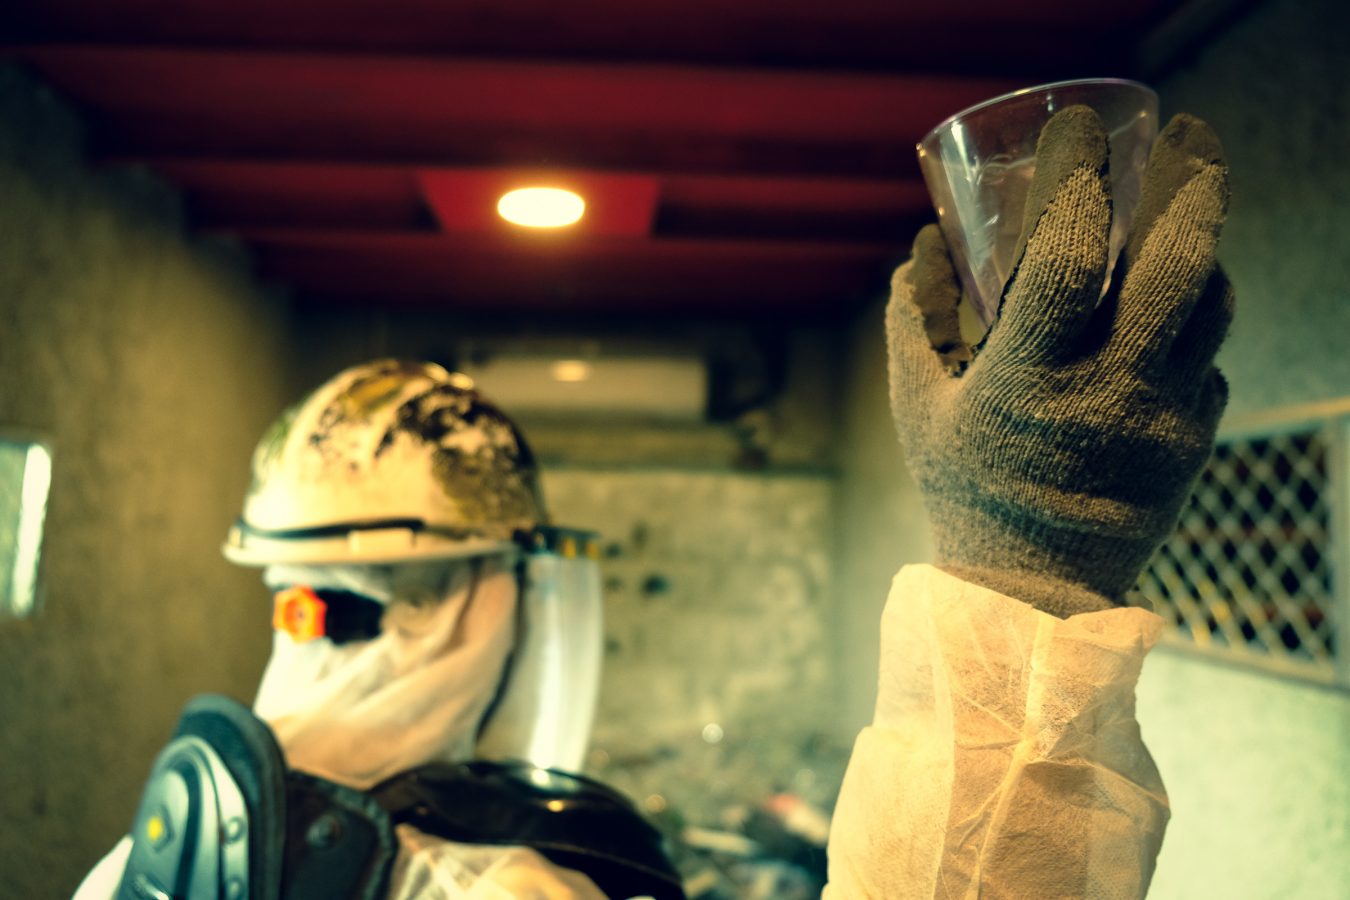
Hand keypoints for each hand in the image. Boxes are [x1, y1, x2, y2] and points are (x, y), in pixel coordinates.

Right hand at [887, 107, 1232, 617]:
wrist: (1036, 592)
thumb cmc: (965, 491)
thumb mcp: (920, 408)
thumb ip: (913, 322)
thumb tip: (923, 247)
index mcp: (1027, 378)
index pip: (1066, 253)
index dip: (1076, 177)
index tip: (1078, 128)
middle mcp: (1108, 391)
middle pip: (1177, 261)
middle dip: (1190, 179)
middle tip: (1184, 130)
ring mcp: (1164, 416)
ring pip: (1211, 301)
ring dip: (1203, 240)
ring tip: (1188, 205)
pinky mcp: (1195, 438)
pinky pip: (1211, 354)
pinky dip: (1195, 317)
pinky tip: (1171, 306)